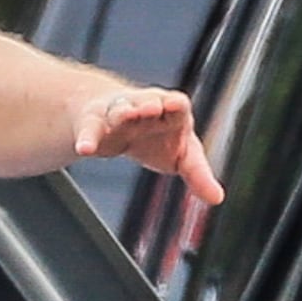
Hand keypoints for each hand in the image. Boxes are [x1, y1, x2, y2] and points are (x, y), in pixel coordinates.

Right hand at [79, 86, 220, 205]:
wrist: (112, 115)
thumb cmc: (155, 134)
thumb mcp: (181, 154)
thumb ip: (198, 174)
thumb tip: (217, 199)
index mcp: (171, 113)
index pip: (177, 107)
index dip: (175, 106)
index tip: (176, 105)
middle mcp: (145, 107)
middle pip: (148, 102)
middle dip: (149, 103)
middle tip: (152, 106)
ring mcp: (118, 112)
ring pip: (120, 110)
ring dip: (123, 113)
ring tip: (124, 116)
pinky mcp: (94, 122)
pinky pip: (90, 131)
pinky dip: (87, 140)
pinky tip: (84, 149)